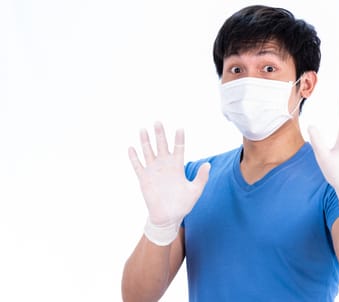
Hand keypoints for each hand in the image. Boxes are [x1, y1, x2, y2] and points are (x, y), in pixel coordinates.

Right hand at [128, 122, 209, 244]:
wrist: (168, 217)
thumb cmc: (183, 204)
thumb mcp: (195, 191)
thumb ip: (201, 178)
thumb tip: (208, 164)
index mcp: (177, 166)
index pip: (178, 148)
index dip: (179, 139)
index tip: (180, 128)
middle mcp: (165, 165)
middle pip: (161, 145)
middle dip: (160, 134)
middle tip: (158, 121)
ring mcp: (153, 171)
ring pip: (148, 152)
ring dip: (145, 141)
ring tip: (143, 129)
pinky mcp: (144, 179)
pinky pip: (138, 166)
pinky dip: (134, 157)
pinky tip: (131, 148)